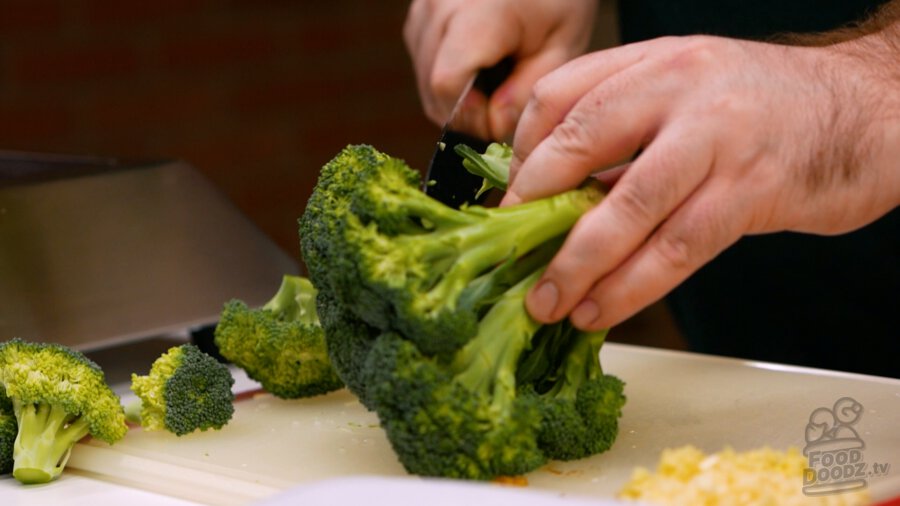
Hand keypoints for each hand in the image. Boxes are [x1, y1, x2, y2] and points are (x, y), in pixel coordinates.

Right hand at [404, 0, 597, 139]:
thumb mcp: (560, 46)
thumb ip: (526, 93)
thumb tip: (492, 129)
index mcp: (475, 15)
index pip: (447, 86)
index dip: (472, 117)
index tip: (503, 121)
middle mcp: (437, 8)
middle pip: (432, 88)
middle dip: (468, 112)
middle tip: (505, 107)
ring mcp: (423, 8)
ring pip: (424, 80)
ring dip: (458, 96)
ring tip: (498, 81)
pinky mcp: (419, 13)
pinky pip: (424, 61)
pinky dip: (450, 76)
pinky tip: (482, 65)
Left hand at [502, 34, 899, 329]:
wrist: (865, 112)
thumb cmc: (763, 111)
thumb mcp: (686, 95)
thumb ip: (625, 134)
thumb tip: (556, 200)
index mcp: (652, 61)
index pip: (559, 97)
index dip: (522, 156)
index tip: (507, 206)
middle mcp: (679, 86)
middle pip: (580, 143)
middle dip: (534, 211)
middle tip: (512, 261)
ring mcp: (716, 136)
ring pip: (626, 206)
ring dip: (578, 264)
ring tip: (548, 303)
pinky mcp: (752, 188)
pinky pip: (677, 246)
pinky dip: (631, 286)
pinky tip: (602, 309)